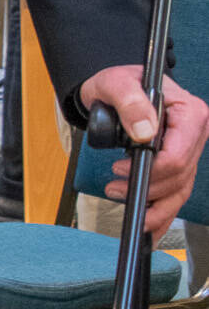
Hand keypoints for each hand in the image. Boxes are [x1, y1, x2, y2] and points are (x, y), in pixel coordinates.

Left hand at [77, 65, 208, 239]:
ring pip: (179, 190)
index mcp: (190, 112)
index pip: (178, 154)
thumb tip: (145, 131)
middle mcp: (195, 133)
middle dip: (147, 188)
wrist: (113, 90)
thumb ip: (129, 102)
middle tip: (113, 188)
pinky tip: (147, 224)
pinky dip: (162, 212)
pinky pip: (176, 194)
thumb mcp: (115, 83)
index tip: (120, 170)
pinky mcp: (178, 164)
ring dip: (151, 204)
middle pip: (179, 176)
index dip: (152, 169)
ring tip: (119, 198)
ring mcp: (189, 150)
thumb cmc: (117, 83)